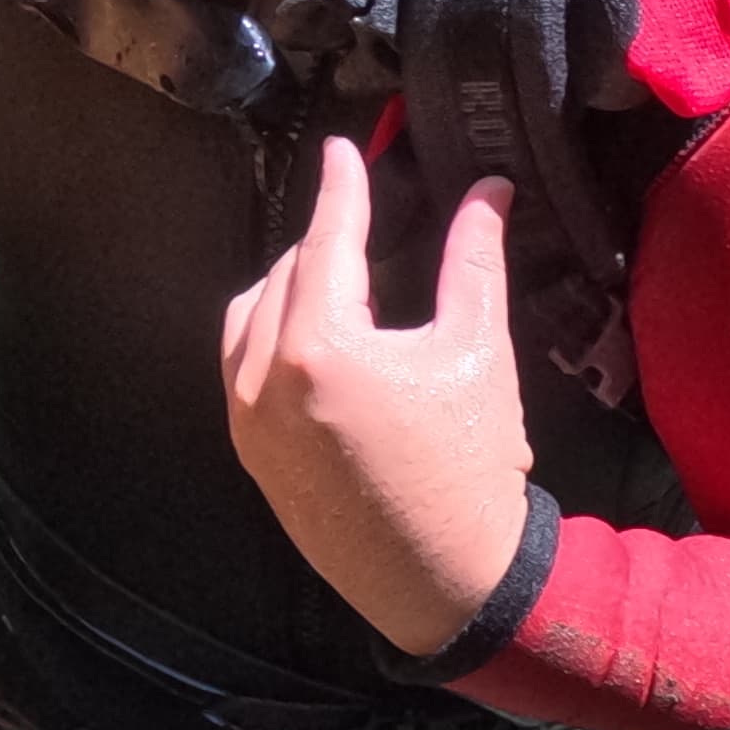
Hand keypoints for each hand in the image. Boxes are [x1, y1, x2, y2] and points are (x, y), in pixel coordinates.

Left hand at [218, 138, 537, 654]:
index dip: (342, 189)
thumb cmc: (469, 467)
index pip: (326, 242)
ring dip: (286, 286)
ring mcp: (248, 420)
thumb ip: (474, 263)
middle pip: (285, 275)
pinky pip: (240, 369)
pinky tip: (311, 335)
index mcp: (320, 348)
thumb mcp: (477, 353)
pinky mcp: (249, 453)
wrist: (444, 578)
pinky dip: (268, 337)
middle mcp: (265, 379)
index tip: (345, 151)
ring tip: (336, 273)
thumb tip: (488, 193)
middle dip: (323, 240)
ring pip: (248, 319)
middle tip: (357, 211)